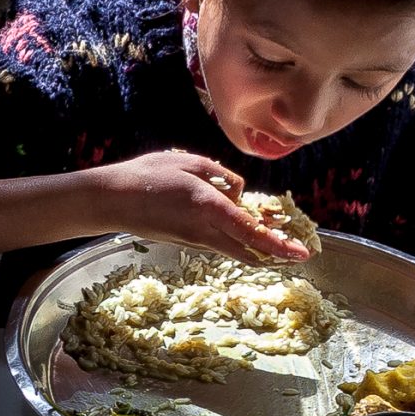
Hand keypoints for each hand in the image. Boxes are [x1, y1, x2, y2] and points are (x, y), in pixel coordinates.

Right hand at [91, 151, 311, 263]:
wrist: (112, 201)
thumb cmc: (147, 175)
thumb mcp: (189, 162)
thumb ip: (221, 175)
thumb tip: (239, 194)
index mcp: (209, 207)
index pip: (252, 232)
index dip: (279, 245)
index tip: (302, 253)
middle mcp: (205, 231)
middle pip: (250, 251)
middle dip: (277, 253)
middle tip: (299, 253)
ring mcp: (195, 240)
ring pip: (237, 248)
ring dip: (259, 245)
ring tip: (278, 234)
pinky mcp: (187, 241)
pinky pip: (221, 242)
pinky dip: (239, 238)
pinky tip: (245, 226)